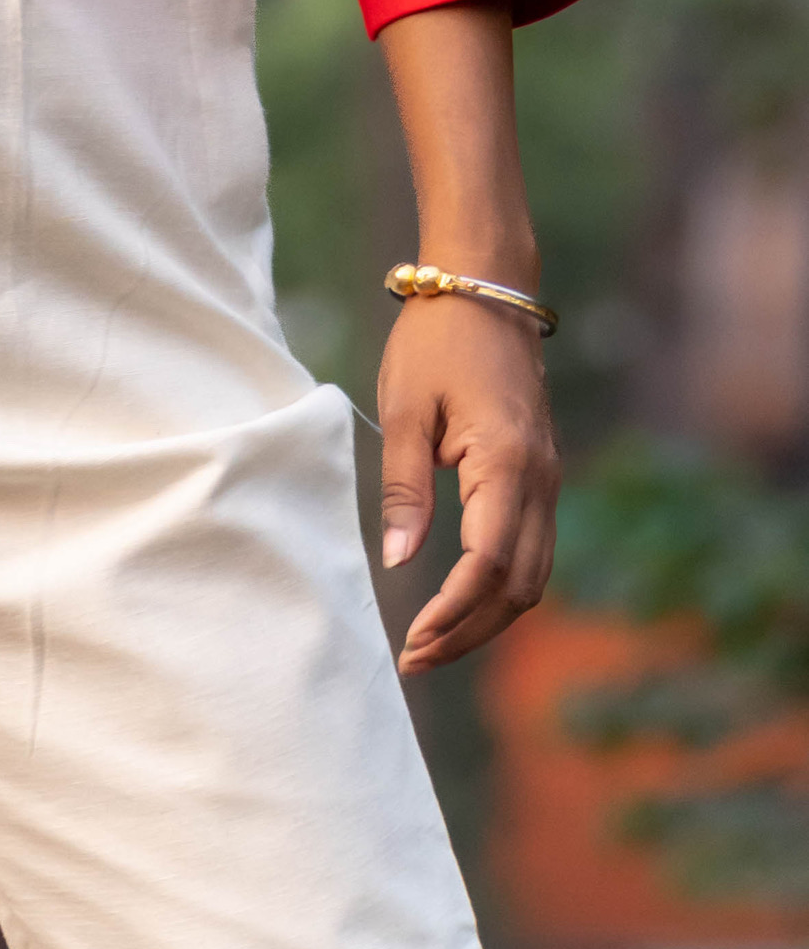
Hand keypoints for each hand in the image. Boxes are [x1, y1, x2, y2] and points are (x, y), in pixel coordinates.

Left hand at [377, 293, 558, 674]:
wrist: (485, 288)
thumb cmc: (436, 340)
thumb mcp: (405, 408)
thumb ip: (403, 487)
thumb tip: (398, 560)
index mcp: (508, 463)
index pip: (486, 565)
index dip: (451, 613)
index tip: (411, 643)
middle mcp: (543, 481)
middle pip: (519, 588)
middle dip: (469, 631)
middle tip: (416, 659)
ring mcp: (550, 480)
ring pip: (534, 577)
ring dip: (488, 617)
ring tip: (434, 642)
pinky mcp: (543, 476)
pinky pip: (533, 551)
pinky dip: (502, 588)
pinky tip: (463, 602)